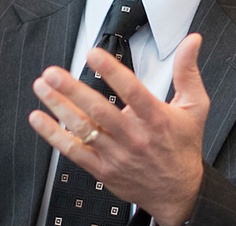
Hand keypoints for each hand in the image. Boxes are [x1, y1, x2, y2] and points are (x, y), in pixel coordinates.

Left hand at [28, 33, 209, 222]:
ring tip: (42, 87)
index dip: (111, 71)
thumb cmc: (183, 147)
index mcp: (156, 119)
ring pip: (83, 129)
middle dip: (72, 90)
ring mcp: (116, 154)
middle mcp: (134, 137)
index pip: (132, 91)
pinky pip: (74, 152)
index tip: (94, 54)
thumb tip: (191, 42)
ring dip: (59, 107)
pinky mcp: (102, 169)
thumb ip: (188, 72)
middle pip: (99, 111)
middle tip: (53, 73)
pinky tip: (40, 119)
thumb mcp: (195, 108)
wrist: (178, 192)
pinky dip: (54, 135)